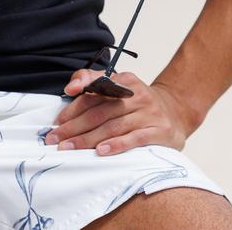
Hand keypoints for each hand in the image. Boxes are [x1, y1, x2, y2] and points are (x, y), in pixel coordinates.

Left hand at [44, 68, 191, 155]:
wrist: (176, 111)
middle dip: (74, 127)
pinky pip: (135, 139)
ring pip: (113, 126)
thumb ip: (93, 81)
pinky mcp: (160, 131)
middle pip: (100, 112)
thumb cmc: (138, 102)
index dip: (73, 108)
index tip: (56, 122)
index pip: (94, 94)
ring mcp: (150, 113)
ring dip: (88, 139)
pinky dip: (117, 145)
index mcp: (125, 81)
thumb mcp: (120, 85)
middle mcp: (137, 95)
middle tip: (55, 140)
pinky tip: (101, 151)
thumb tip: (70, 87)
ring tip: (70, 148)